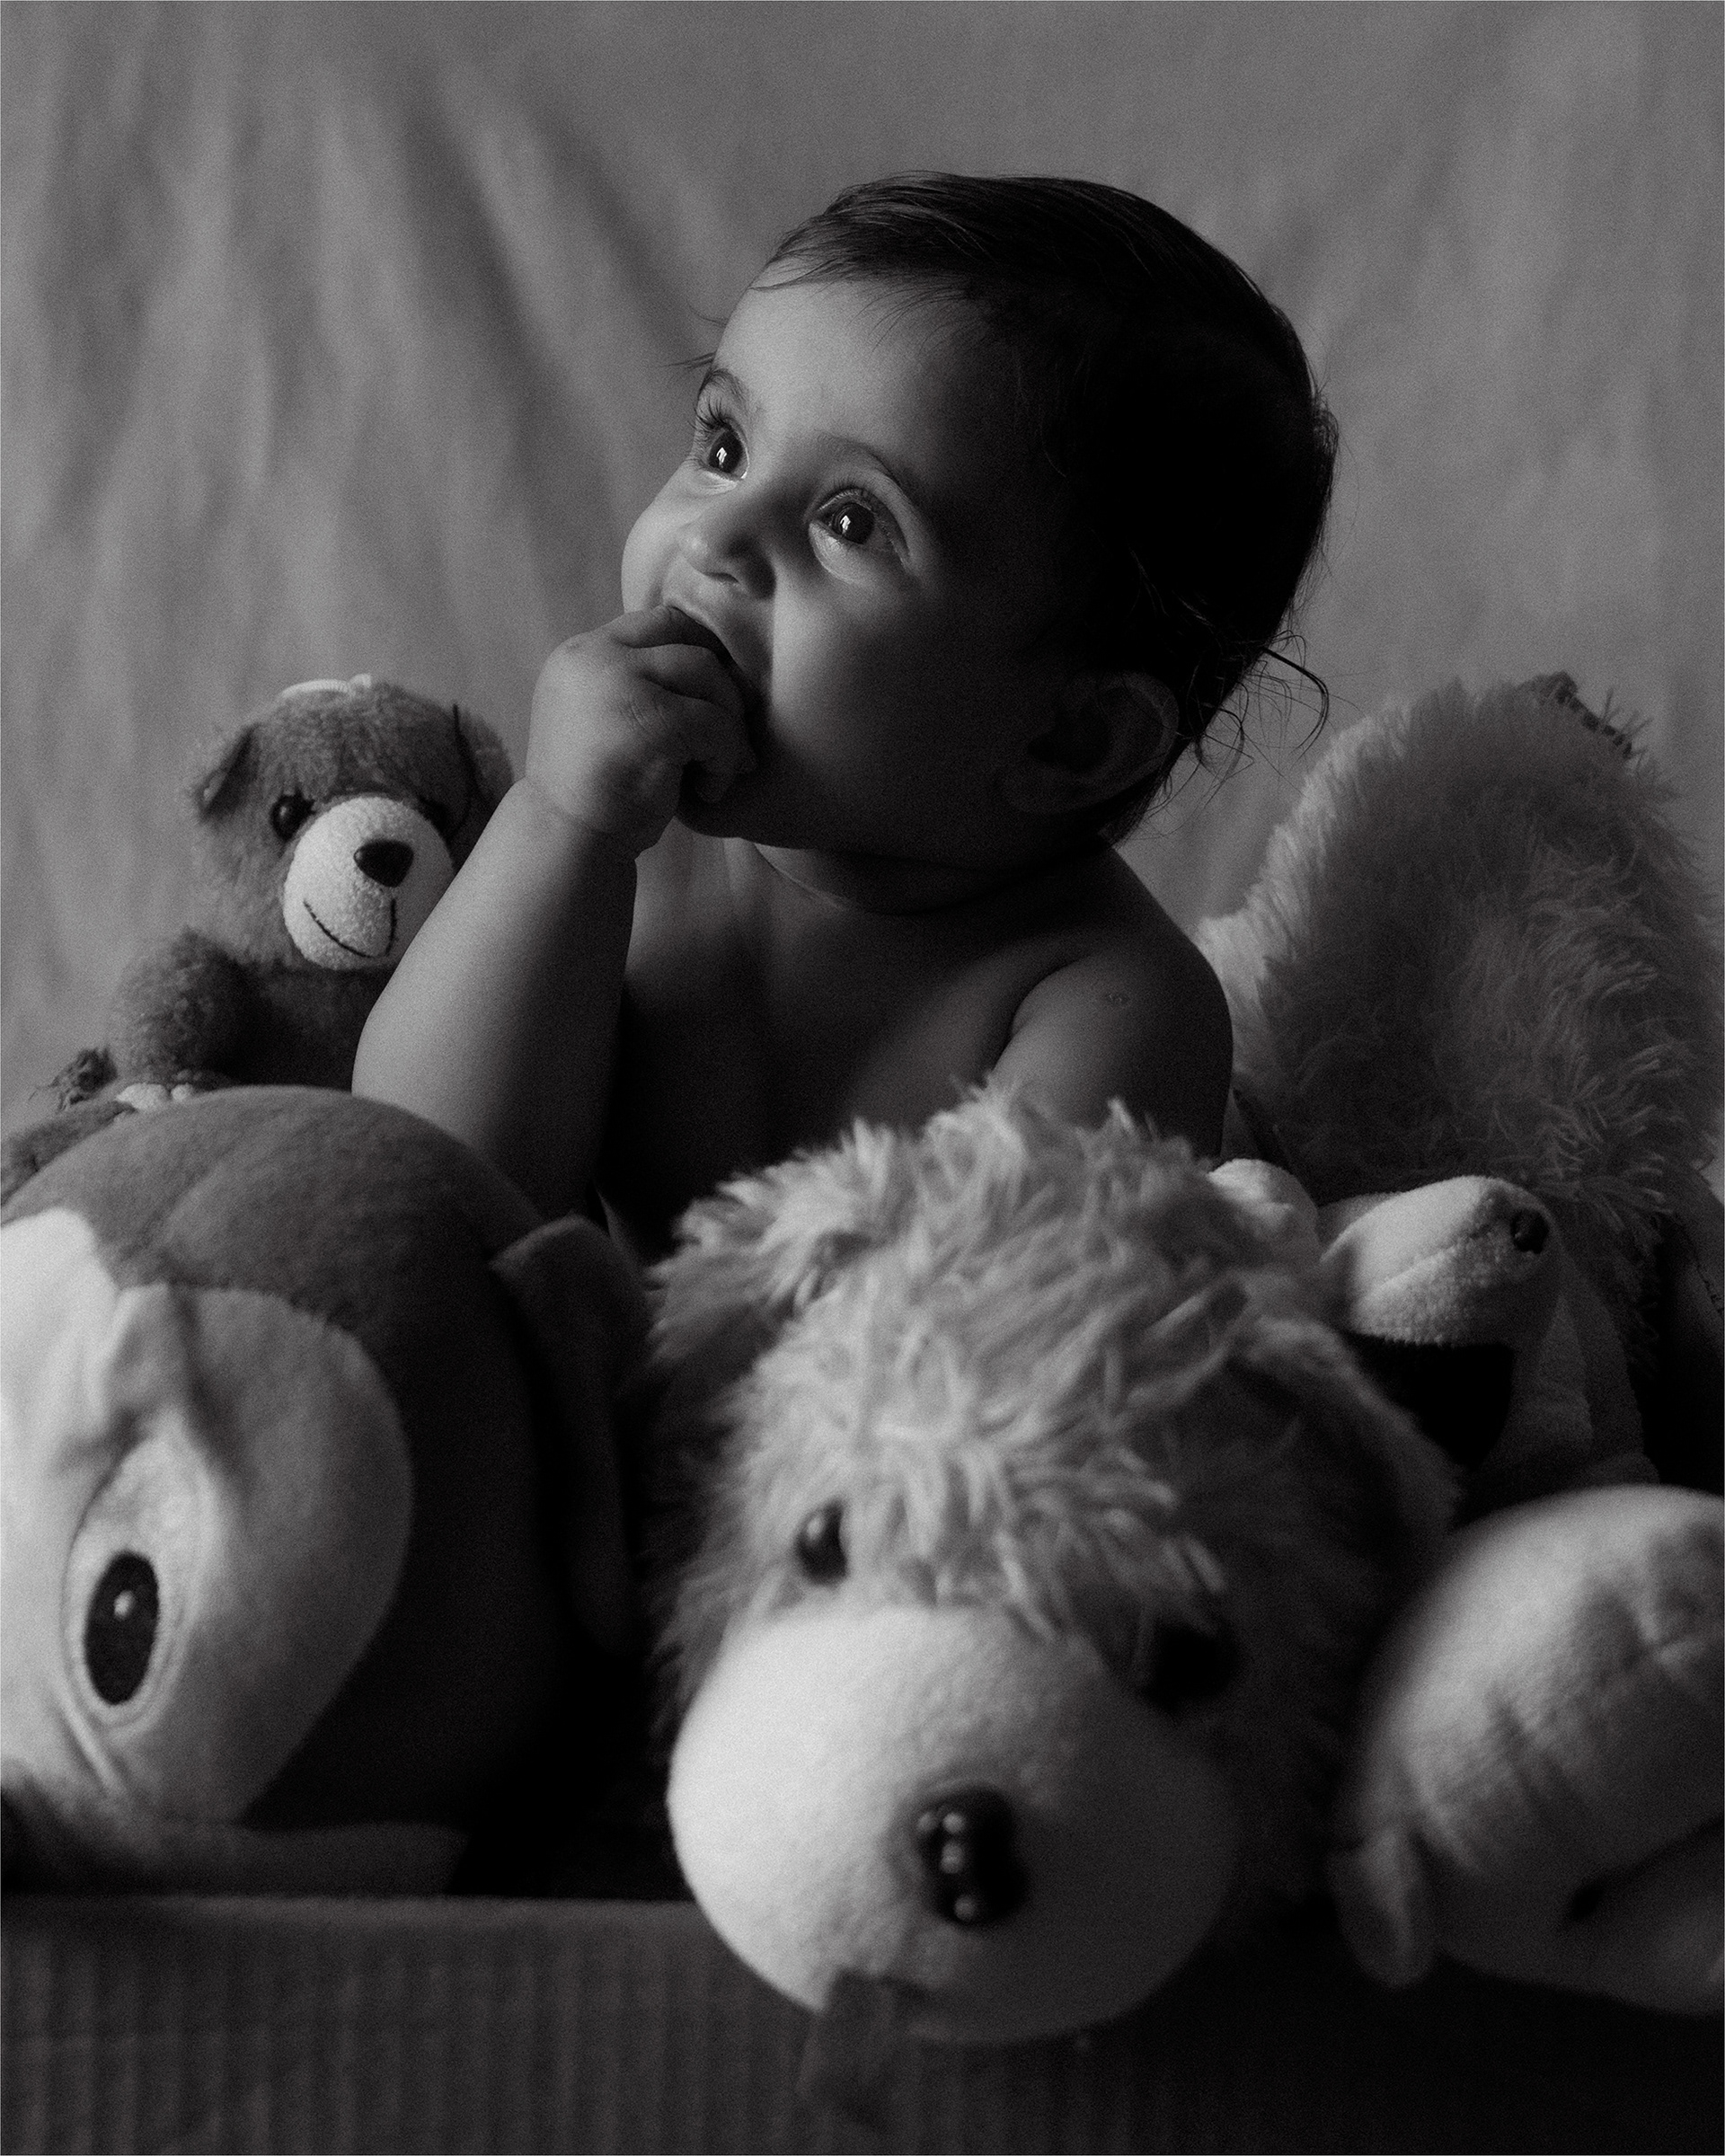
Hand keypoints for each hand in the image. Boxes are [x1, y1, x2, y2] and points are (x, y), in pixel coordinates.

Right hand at [526, 606, 753, 853]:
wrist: (566, 841)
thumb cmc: (595, 792)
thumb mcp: (608, 718)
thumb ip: (641, 684)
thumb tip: (726, 669)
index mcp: (582, 653)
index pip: (661, 623)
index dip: (702, 655)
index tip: (713, 702)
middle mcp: (595, 656)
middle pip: (692, 646)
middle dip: (723, 693)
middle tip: (729, 741)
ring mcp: (620, 683)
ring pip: (710, 677)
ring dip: (728, 728)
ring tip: (716, 772)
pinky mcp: (650, 719)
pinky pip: (716, 724)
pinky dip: (724, 761)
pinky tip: (708, 791)